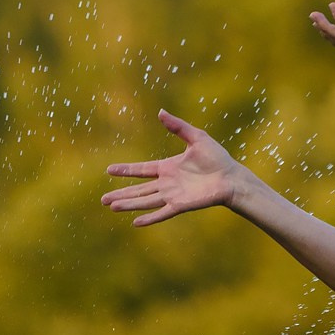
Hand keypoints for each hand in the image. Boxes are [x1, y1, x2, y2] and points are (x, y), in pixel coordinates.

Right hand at [102, 112, 246, 225]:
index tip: (109, 170)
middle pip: (138, 190)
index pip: (141, 169)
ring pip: (145, 201)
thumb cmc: (217, 158)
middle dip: (121, 193)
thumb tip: (160, 112)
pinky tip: (135, 222)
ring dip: (128, 204)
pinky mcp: (181, 205)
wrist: (231, 178)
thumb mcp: (196, 137)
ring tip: (111, 207)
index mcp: (168, 167)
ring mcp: (172, 195)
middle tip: (102, 200)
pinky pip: (162, 212)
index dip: (126, 170)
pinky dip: (150, 218)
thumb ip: (177, 126)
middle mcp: (167, 183)